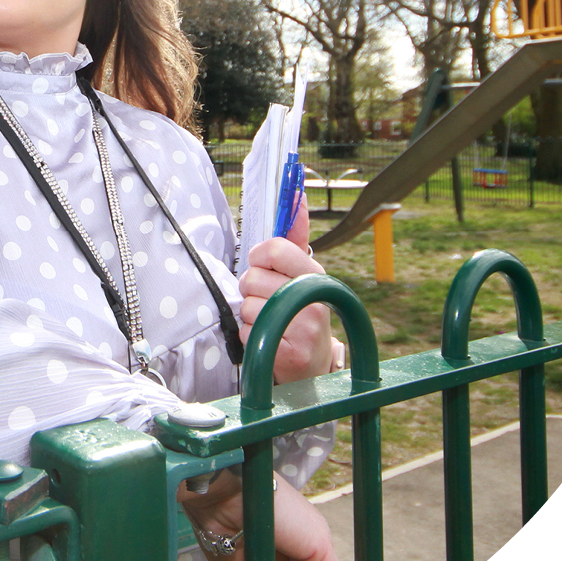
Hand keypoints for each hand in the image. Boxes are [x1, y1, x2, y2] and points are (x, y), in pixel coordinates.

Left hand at [238, 201, 337, 383]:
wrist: (314, 365)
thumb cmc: (302, 310)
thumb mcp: (303, 274)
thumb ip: (295, 237)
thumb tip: (296, 196)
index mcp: (315, 275)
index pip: (273, 248)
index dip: (258, 257)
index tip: (264, 266)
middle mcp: (313, 300)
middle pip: (252, 278)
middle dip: (251, 289)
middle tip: (268, 299)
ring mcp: (303, 329)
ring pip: (246, 306)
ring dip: (251, 314)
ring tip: (271, 320)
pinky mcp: (287, 354)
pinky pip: (246, 332)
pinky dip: (251, 335)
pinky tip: (270, 337)